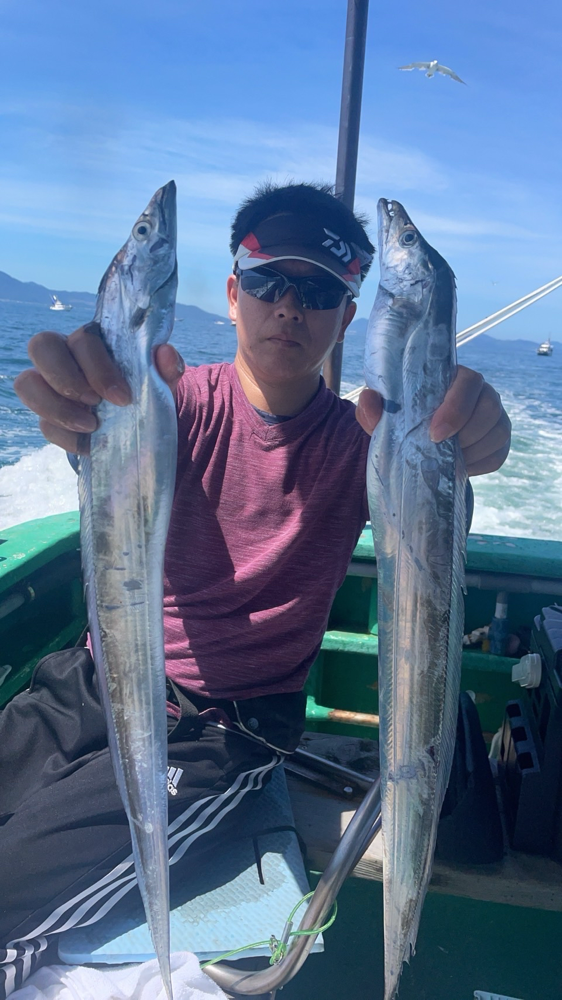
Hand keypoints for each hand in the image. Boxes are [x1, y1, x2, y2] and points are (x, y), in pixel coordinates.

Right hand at [13, 322, 184, 454]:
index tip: (123, 397)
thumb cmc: (144, 390)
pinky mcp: (48, 416)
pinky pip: (43, 424)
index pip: (83, 339)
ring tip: (90, 426)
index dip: (98, 367)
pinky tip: (90, 444)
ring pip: (27, 383)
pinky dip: (66, 437)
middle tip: (94, 403)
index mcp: (93, 341)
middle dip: (65, 377)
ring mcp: (50, 385)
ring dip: (56, 408)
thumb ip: (166, 367)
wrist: (139, 424)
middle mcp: (64, 356)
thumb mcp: (161, 381)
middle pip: (41, 346)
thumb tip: (166, 354)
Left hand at [355, 365, 510, 476]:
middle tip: (440, 451)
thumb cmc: (403, 418)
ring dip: (473, 451)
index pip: (469, 383)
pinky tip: (459, 467)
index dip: (456, 409)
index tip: (434, 434)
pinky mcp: (500, 441)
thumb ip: (373, 405)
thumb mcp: (383, 412)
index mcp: (455, 377)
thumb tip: (370, 403)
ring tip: (447, 460)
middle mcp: (482, 392)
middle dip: (466, 434)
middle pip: (490, 407)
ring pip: (498, 432)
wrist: (416, 440)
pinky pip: (498, 455)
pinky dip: (479, 465)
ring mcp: (495, 416)